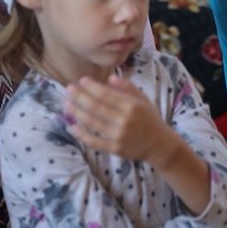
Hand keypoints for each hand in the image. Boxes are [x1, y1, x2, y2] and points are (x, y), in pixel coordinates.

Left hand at [65, 75, 179, 164]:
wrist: (160, 145)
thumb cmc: (150, 118)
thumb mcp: (143, 99)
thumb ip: (127, 87)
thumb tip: (109, 78)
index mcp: (131, 106)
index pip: (107, 95)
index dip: (92, 87)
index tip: (81, 80)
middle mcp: (124, 120)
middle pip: (96, 107)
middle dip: (80, 97)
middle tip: (69, 88)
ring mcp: (118, 136)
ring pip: (93, 123)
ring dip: (77, 112)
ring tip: (66, 103)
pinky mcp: (114, 149)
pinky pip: (94, 141)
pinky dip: (81, 134)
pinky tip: (71, 126)